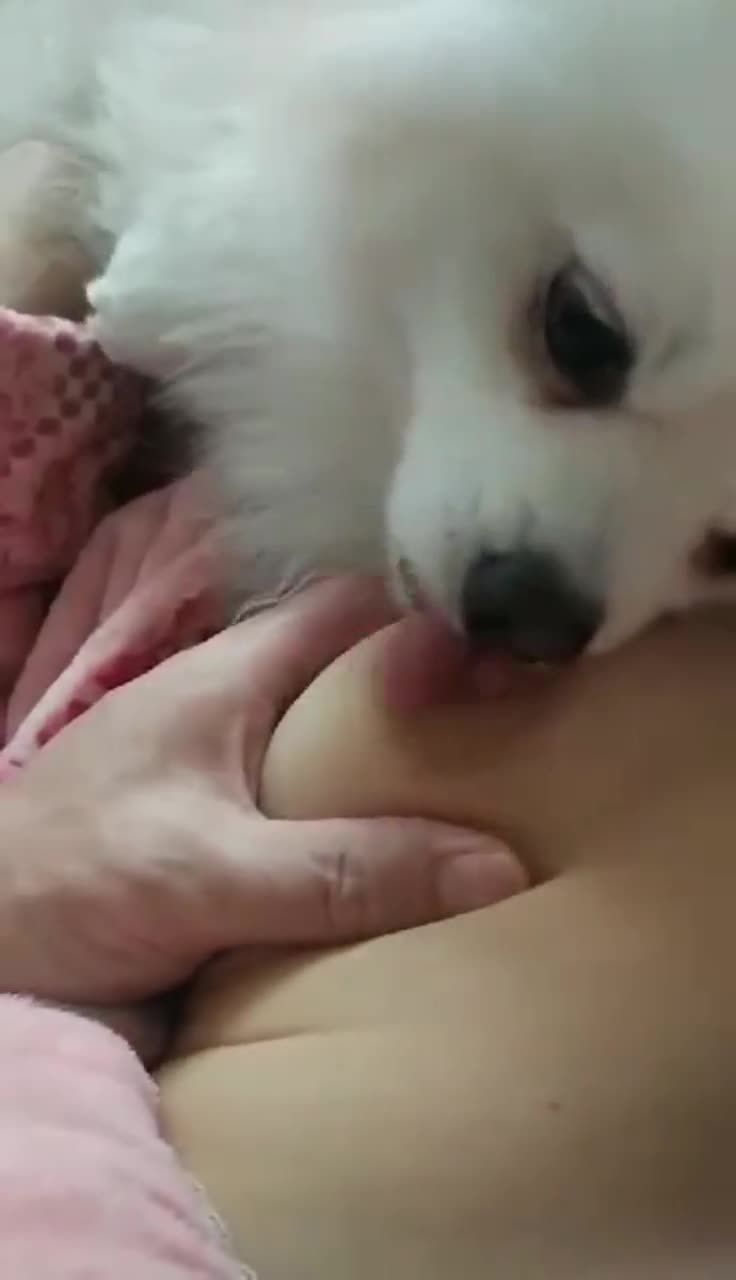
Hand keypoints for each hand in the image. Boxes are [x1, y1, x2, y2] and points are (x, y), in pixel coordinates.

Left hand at [0, 577, 525, 1005]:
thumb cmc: (65, 884)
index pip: (354, 610)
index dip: (437, 617)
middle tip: (536, 746)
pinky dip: (374, 848)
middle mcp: (241, 717)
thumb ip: (341, 869)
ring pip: (346, 762)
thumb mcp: (205, 870)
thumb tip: (499, 865)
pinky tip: (426, 884)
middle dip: (443, 709)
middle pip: (361, 686)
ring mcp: (235, 785)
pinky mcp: (232, 852)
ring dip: (412, 787)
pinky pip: (324, 832)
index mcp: (231, 676)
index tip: (519, 660)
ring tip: (512, 817)